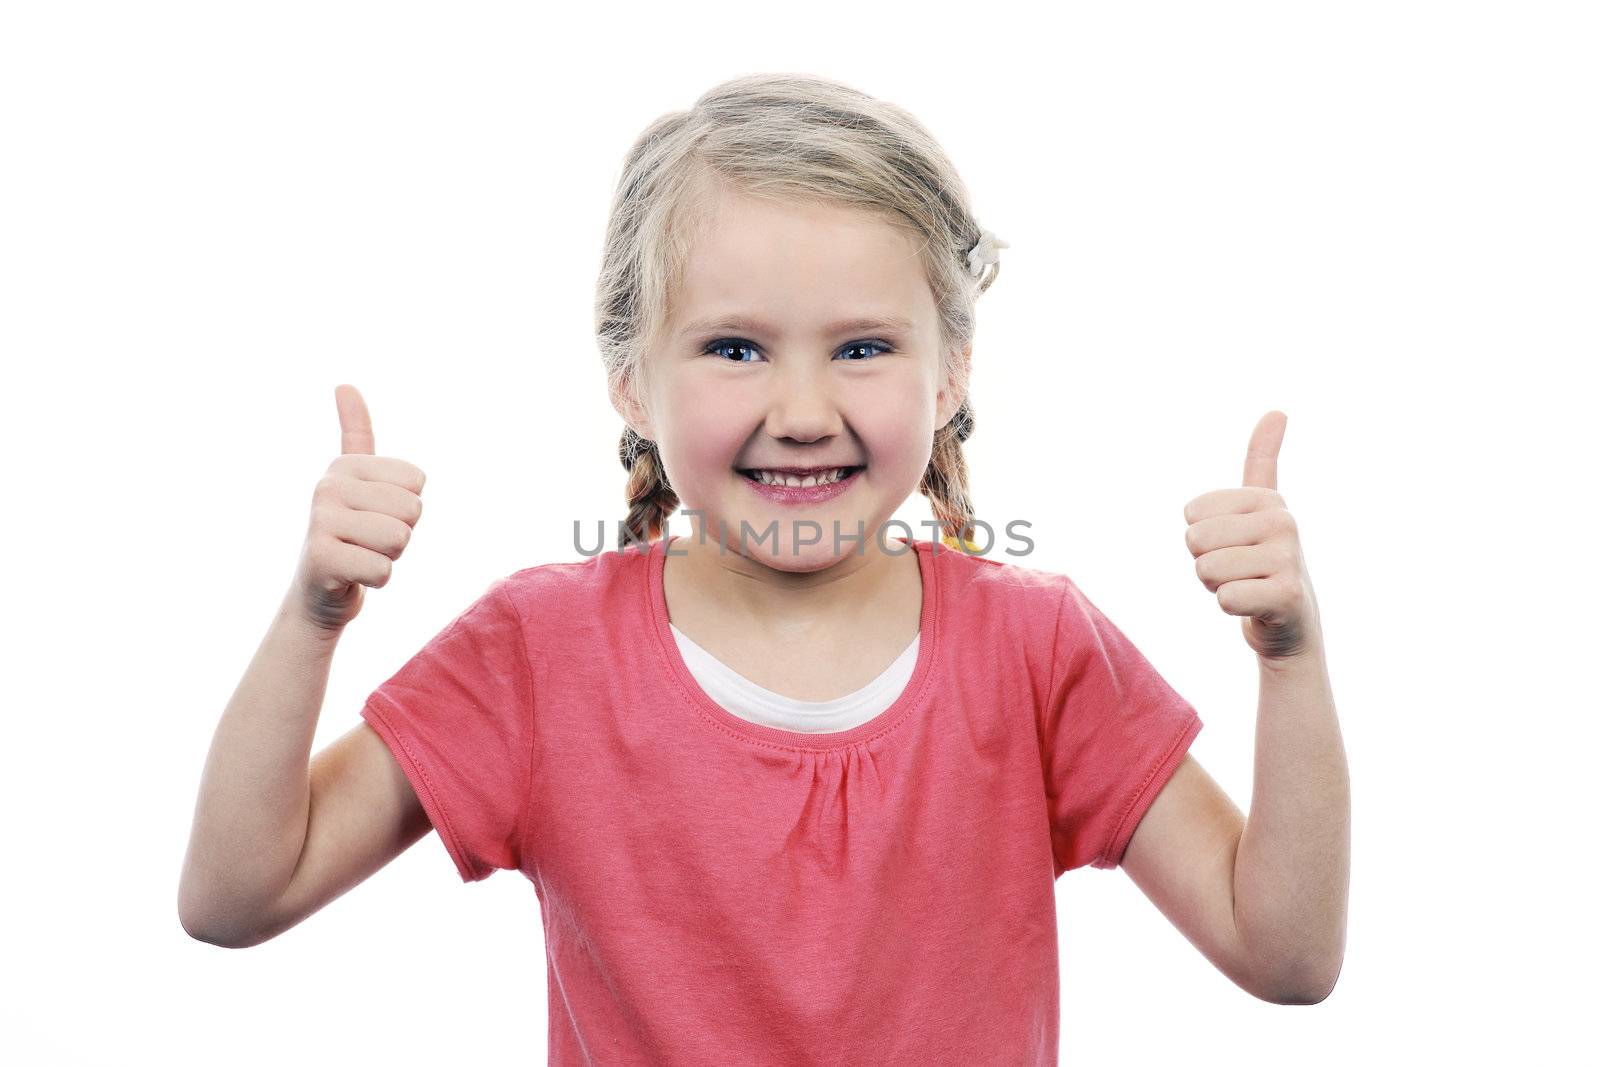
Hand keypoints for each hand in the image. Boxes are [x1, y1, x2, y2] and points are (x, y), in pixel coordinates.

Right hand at [289, 384, 427, 633]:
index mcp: (345, 465)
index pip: (417, 482)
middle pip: (412, 510)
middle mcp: (327, 486)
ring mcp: (320, 521)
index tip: (376, 516)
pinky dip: (376, 579)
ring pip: (399, 539)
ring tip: (361, 555)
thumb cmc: (351, 534)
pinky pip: (383, 569)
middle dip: (401, 534)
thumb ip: (355, 434)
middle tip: (369, 542)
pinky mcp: (320, 558)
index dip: (408, 508)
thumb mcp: (358, 482)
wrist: (318, 594)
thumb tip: (343, 384)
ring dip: (389, 557)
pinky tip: (352, 576)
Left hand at [1182, 411, 1321, 662]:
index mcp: (1267, 499)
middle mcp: (1284, 521)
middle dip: (1206, 564)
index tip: (1233, 547)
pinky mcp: (1288, 596)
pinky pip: (1226, 597)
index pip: (1192, 514)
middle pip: (1195, 540)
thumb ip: (1263, 460)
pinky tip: (1255, 608)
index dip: (1201, 538)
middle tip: (1238, 573)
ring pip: (1207, 570)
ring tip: (1247, 587)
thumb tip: (1278, 409)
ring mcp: (1289, 558)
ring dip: (1217, 587)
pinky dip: (1231, 607)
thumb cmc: (1263, 562)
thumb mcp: (1261, 509)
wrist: (1291, 624)